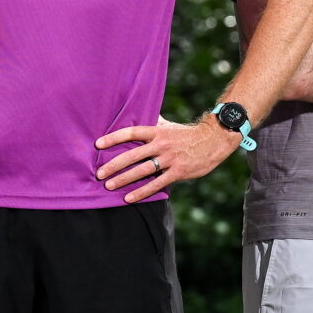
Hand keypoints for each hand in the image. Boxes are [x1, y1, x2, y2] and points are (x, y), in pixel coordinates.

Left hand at [93, 117, 237, 203]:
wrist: (213, 141)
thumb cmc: (187, 134)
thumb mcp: (169, 126)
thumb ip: (153, 123)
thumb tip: (138, 114)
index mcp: (158, 131)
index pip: (131, 132)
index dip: (114, 138)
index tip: (98, 144)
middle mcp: (161, 145)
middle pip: (133, 154)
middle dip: (114, 164)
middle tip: (99, 173)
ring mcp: (170, 159)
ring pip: (142, 170)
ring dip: (124, 179)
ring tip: (109, 185)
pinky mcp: (178, 172)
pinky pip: (156, 184)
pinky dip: (141, 192)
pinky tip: (129, 197)